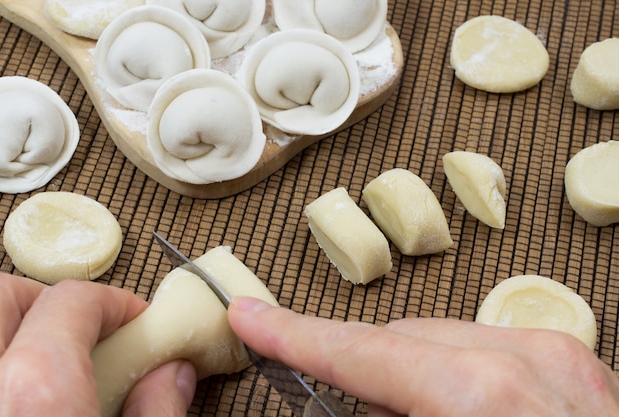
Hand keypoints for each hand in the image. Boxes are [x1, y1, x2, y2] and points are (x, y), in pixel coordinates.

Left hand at [0, 272, 196, 416]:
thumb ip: (157, 410)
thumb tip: (170, 377)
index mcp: (36, 394)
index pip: (70, 301)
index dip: (112, 301)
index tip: (131, 320)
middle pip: (3, 295)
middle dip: (45, 299)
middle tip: (82, 327)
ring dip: (14, 328)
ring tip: (49, 358)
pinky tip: (22, 395)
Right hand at [228, 296, 618, 416]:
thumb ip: (375, 415)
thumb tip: (349, 397)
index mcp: (480, 398)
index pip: (357, 349)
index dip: (293, 335)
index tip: (254, 317)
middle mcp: (523, 363)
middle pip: (396, 339)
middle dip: (359, 367)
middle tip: (327, 392)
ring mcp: (556, 359)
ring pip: (438, 338)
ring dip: (408, 374)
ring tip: (404, 411)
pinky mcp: (573, 364)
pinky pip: (482, 347)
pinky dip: (451, 374)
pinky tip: (449, 405)